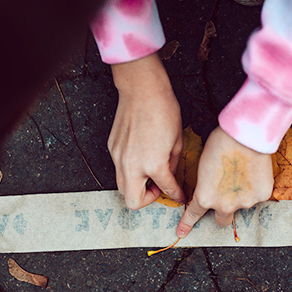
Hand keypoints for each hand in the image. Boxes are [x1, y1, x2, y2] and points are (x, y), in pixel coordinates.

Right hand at [108, 53, 184, 208]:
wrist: (142, 90)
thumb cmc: (163, 110)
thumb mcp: (177, 141)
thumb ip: (172, 165)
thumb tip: (169, 176)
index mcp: (153, 165)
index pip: (166, 189)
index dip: (176, 195)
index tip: (178, 196)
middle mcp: (132, 165)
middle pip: (132, 201)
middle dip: (147, 199)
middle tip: (158, 188)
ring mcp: (119, 157)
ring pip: (122, 187)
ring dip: (136, 186)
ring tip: (149, 174)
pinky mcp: (112, 148)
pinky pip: (119, 168)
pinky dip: (129, 170)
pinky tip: (140, 157)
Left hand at [176, 127, 272, 237]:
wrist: (246, 136)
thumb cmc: (221, 143)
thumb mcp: (203, 165)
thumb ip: (206, 183)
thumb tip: (211, 186)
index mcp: (205, 197)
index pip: (194, 214)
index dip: (187, 224)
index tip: (182, 232)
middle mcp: (224, 205)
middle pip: (222, 221)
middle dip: (222, 212)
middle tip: (226, 199)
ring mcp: (245, 203)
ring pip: (242, 205)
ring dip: (241, 196)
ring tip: (242, 172)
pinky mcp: (262, 196)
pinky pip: (257, 195)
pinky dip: (256, 187)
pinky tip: (254, 171)